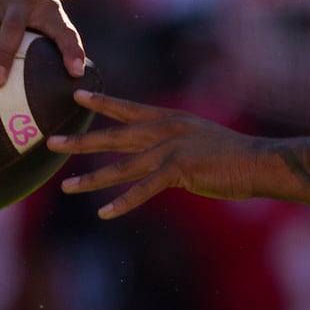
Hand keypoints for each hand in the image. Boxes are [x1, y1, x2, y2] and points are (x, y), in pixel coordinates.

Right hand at [0, 0, 87, 87]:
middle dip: (2, 55)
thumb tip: (79, 81)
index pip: (62, 29)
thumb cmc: (36, 14)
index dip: (71, 49)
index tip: (75, 72)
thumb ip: (66, 47)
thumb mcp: (55, 21)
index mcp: (44, 9)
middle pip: (10, 28)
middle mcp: (15, 2)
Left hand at [48, 91, 256, 218]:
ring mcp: (172, 149)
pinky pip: (143, 189)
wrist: (258, 162)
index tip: (78, 96)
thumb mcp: (198, 139)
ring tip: (66, 185)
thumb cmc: (232, 156)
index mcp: (171, 119)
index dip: (103, 103)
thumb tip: (154, 154)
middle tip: (52, 142)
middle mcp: (167, 130)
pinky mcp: (179, 170)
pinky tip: (104, 213)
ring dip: (91, 178)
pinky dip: (123, 202)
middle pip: (115, 136)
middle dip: (82, 141)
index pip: (129, 109)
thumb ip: (173, 144)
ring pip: (122, 166)